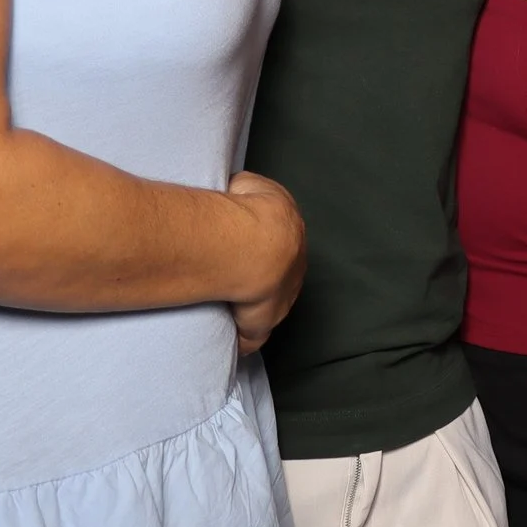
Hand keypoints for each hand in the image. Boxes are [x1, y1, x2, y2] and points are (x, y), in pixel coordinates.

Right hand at [224, 172, 303, 354]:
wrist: (255, 245)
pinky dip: (244, 338)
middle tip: (238, 280)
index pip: (283, 244)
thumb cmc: (249, 210)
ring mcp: (283, 296)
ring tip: (232, 306)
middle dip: (264, 278)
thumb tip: (236, 192)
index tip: (249, 252)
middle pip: (281, 276)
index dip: (267, 249)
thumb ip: (246, 190)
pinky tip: (234, 340)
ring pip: (270, 305)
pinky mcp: (265, 320)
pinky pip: (254, 334)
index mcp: (292, 232)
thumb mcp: (248, 186)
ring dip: (254, 307)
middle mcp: (294, 266)